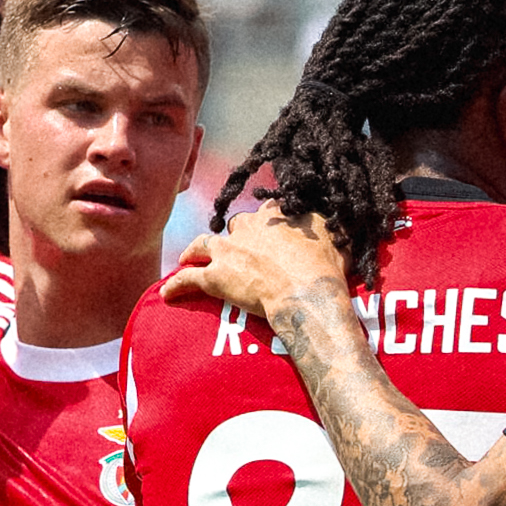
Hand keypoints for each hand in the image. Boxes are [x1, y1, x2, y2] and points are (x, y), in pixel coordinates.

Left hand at [162, 204, 348, 323]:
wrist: (306, 293)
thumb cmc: (326, 268)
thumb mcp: (337, 237)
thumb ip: (331, 227)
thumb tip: (339, 224)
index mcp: (274, 215)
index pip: (265, 211)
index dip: (266, 223)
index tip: (269, 232)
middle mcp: (247, 227)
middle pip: (234, 228)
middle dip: (233, 238)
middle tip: (235, 252)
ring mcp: (228, 251)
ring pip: (202, 245)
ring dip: (194, 252)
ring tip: (187, 258)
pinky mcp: (214, 277)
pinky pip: (187, 279)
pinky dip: (176, 285)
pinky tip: (167, 293)